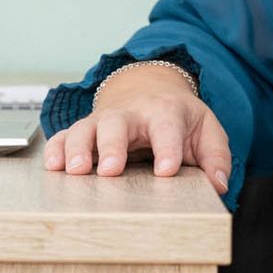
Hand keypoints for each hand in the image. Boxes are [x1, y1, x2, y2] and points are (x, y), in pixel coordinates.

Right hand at [42, 63, 232, 195]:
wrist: (150, 87)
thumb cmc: (179, 117)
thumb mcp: (206, 130)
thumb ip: (216, 157)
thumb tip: (219, 185)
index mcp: (165, 112)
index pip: (167, 129)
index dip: (167, 149)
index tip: (165, 172)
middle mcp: (131, 113)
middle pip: (117, 124)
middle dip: (113, 146)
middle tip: (111, 171)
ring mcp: (104, 119)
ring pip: (86, 128)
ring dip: (78, 148)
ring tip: (75, 171)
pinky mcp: (86, 128)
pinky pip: (65, 135)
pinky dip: (56, 149)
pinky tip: (53, 166)